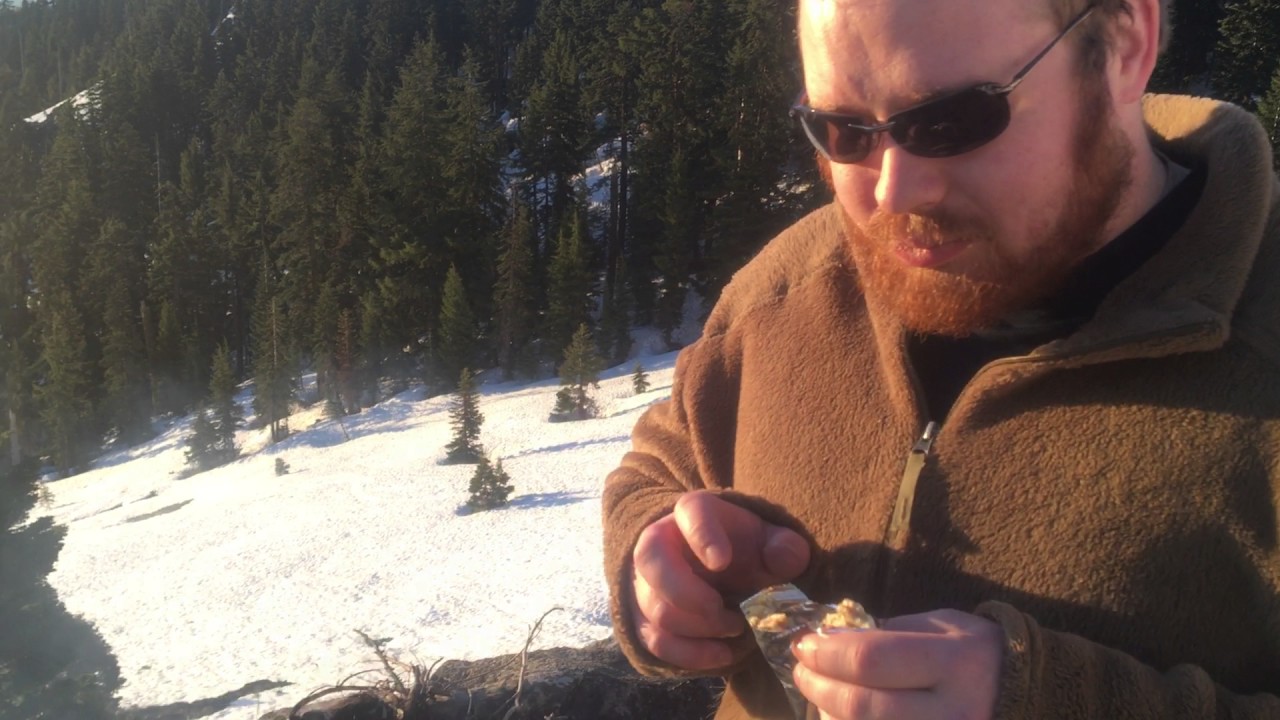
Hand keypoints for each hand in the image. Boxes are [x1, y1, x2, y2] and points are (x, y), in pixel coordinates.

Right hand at [630, 490, 810, 670]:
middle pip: (652, 563)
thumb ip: (785, 546)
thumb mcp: (769, 541)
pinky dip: (689, 654)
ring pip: (656, 608)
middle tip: (730, 614)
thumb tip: (784, 556)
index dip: (701, 536)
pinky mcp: (643, 616)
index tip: (721, 561)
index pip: (688, 512)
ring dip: (699, 628)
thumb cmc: (743, 548)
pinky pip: (654, 639)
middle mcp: (658, 541)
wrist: (718, 566)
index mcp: (693, 512)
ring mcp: (644, 581)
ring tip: (736, 628)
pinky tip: (722, 654)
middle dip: (691, 596)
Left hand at [791, 609, 1002, 719]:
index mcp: (957, 662)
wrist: (1028, 695)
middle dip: (818, 686)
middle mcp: (954, 712)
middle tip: (801, 671)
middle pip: (862, 706)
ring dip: (829, 714)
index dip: (827, 653)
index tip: (804, 644)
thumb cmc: (976, 653)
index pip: (871, 659)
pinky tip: (842, 717)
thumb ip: (888, 633)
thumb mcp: (941, 626)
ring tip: (822, 696)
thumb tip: (830, 640)